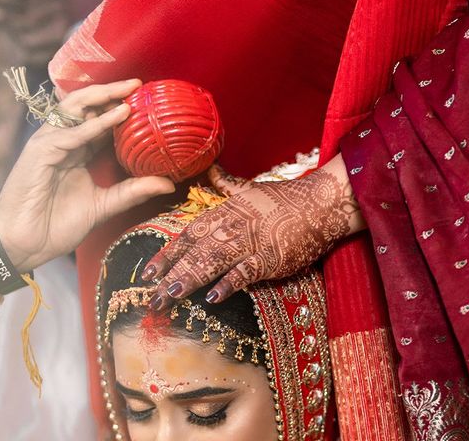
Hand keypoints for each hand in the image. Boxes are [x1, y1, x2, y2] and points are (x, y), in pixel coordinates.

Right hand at [0, 79, 174, 271]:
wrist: (27, 244)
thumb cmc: (58, 225)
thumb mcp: (105, 205)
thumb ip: (133, 191)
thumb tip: (169, 184)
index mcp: (76, 150)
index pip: (98, 120)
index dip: (119, 108)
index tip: (146, 100)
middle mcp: (62, 142)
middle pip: (86, 107)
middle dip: (111, 92)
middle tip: (139, 84)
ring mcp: (48, 145)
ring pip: (74, 110)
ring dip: (102, 98)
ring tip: (129, 90)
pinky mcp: (39, 153)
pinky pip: (69, 134)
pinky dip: (93, 124)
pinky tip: (116, 115)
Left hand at [142, 155, 363, 308]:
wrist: (320, 203)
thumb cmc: (284, 199)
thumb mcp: (250, 188)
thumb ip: (225, 185)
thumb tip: (210, 170)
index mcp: (225, 212)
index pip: (189, 235)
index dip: (168, 254)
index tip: (148, 271)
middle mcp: (233, 226)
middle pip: (196, 252)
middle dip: (172, 274)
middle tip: (152, 297)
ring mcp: (252, 242)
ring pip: (214, 261)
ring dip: (191, 278)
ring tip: (170, 296)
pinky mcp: (272, 257)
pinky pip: (247, 271)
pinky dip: (230, 283)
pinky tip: (213, 298)